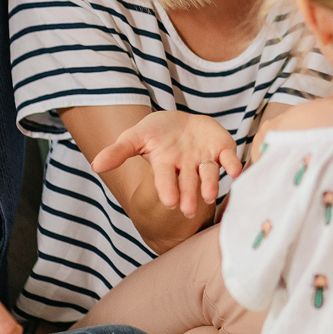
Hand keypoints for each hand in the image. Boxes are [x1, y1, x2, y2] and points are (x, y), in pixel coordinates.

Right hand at [90, 110, 241, 222]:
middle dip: (189, 196)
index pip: (165, 180)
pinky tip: (237, 171)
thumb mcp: (134, 137)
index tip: (169, 202)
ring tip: (210, 196)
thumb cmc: (155, 133)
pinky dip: (233, 165)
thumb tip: (95, 165)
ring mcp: (205, 159)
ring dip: (210, 185)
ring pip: (209, 175)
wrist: (179, 122)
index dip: (167, 189)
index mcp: (165, 165)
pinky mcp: (222, 149)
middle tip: (190, 211)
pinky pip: (229, 158)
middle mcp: (187, 167)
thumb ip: (118, 152)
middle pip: (188, 183)